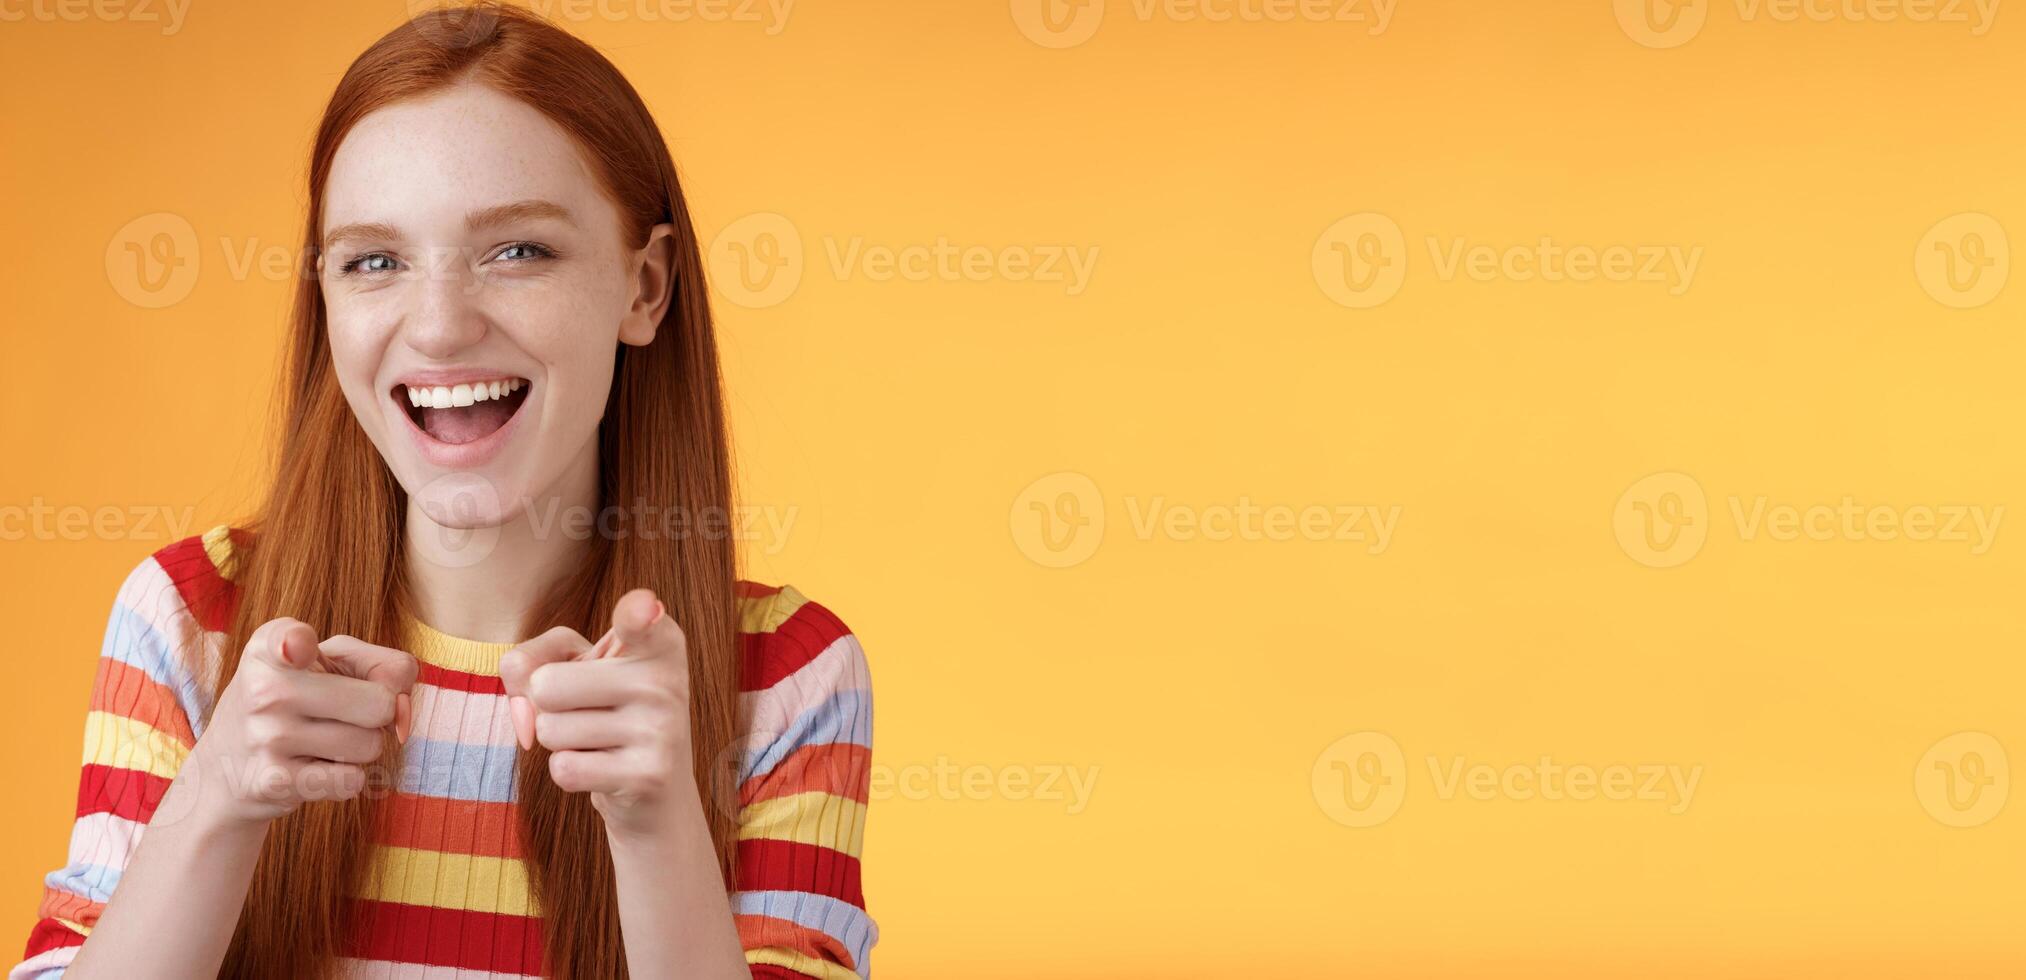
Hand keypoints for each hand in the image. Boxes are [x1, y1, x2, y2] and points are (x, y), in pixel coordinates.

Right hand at [188, 618, 416, 826]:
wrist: (228, 766)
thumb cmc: (298, 702)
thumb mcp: (332, 663)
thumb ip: (386, 666)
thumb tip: (402, 709)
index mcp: (272, 648)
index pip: (291, 638)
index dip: (298, 642)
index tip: (296, 648)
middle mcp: (263, 689)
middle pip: (380, 703)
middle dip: (377, 714)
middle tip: (342, 714)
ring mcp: (266, 737)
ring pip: (369, 745)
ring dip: (360, 749)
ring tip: (323, 742)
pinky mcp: (273, 782)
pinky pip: (352, 781)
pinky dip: (346, 779)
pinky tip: (314, 769)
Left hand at [499, 589, 693, 837]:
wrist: (656, 789)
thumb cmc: (604, 711)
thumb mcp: (573, 666)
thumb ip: (530, 659)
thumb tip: (522, 703)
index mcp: (658, 643)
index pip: (638, 618)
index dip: (635, 611)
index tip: (642, 609)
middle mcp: (666, 681)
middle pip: (546, 685)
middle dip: (547, 707)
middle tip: (588, 713)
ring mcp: (661, 729)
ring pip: (549, 730)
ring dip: (560, 743)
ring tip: (598, 742)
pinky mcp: (649, 775)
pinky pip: (564, 769)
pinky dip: (569, 773)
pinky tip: (603, 769)